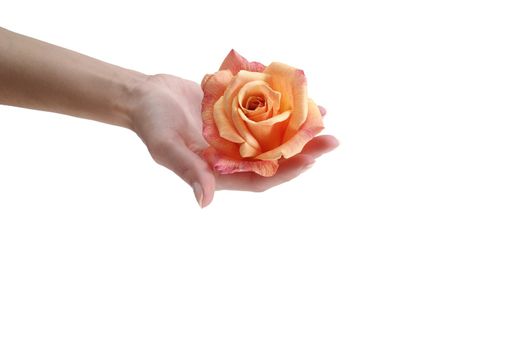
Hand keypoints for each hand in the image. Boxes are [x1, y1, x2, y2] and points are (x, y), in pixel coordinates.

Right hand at [128, 74, 338, 207]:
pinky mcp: (236, 112)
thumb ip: (188, 170)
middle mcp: (233, 155)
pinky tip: (300, 96)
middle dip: (304, 150)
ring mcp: (237, 133)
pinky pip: (264, 112)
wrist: (145, 96)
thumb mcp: (167, 147)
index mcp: (221, 171)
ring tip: (324, 117)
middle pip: (274, 157)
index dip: (287, 172)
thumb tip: (205, 202)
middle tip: (332, 140)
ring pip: (273, 134)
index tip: (312, 161)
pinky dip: (281, 106)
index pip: (260, 178)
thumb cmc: (151, 124)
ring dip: (298, 128)